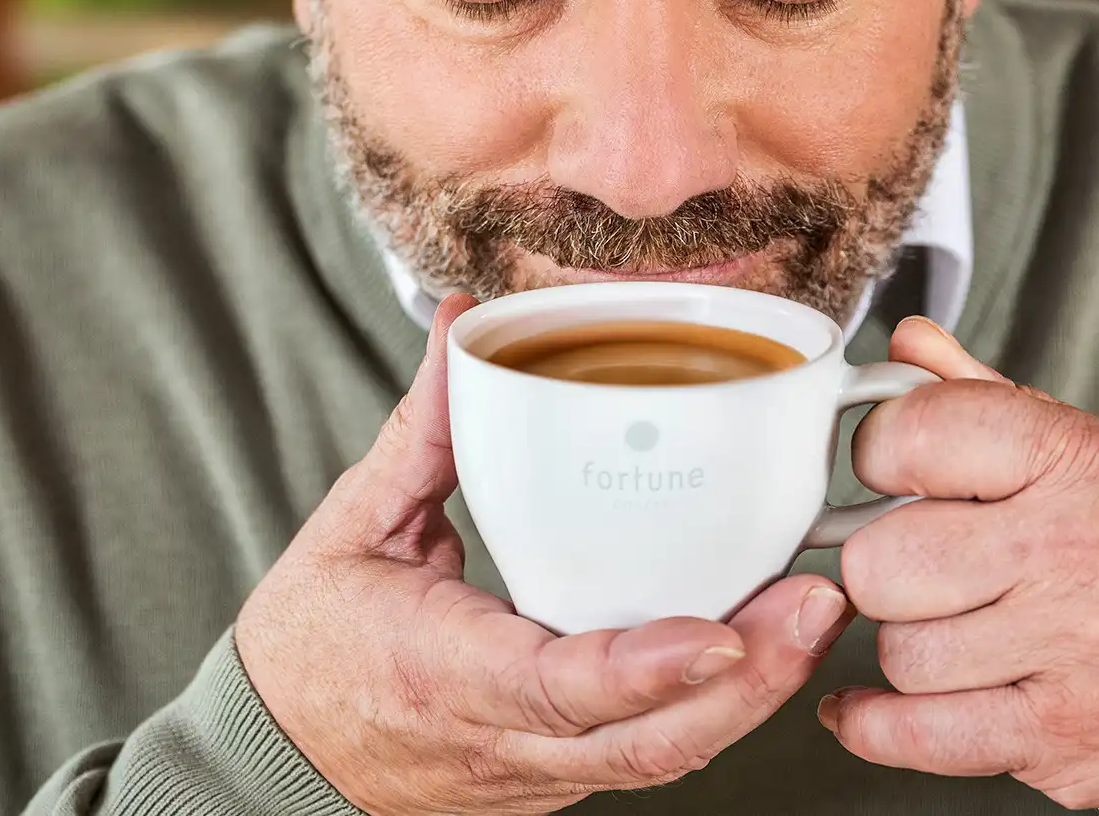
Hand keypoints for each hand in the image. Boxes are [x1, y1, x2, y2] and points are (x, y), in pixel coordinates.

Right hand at [236, 295, 853, 815]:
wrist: (281, 753)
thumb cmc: (312, 644)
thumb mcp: (358, 525)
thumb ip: (426, 427)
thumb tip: (466, 327)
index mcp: (443, 674)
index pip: (558, 689)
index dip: (646, 668)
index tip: (722, 629)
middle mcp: (502, 741)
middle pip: (646, 744)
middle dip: (748, 682)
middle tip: (816, 600)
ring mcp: (538, 774)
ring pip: (662, 758)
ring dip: (750, 694)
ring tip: (813, 614)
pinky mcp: (559, 775)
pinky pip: (648, 749)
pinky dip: (714, 703)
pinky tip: (761, 643)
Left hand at [822, 317, 1098, 813]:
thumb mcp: (1097, 448)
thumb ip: (986, 397)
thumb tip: (907, 345)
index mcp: (1074, 461)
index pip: (915, 434)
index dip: (879, 454)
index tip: (889, 473)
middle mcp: (1068, 552)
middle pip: (883, 560)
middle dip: (884, 566)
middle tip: (920, 566)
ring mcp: (1064, 650)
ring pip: (898, 651)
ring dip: (909, 646)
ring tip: (955, 630)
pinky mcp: (1057, 737)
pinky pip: (916, 735)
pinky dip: (877, 726)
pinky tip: (871, 708)